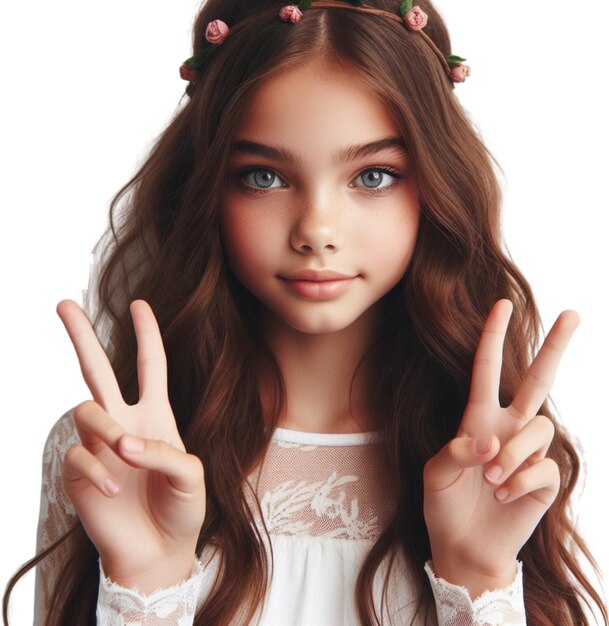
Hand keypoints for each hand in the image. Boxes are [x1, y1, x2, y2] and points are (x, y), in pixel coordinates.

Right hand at [57, 299, 205, 592]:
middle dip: (81, 336)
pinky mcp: (78, 472)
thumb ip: (165, 453)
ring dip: (104, 427)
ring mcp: (98, 445)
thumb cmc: (181, 508)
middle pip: (97, 369)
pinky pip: (76, 455)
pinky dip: (96, 470)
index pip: (149, 366)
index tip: (138, 303)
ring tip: (122, 452)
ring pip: (85, 408)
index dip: (146, 334)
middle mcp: (123, 422)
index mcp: (155, 415)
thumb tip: (124, 444)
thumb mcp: (192, 476)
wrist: (159, 550)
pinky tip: (114, 490)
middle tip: (63, 303)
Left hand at [423, 299, 579, 596]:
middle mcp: (508, 428)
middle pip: (538, 380)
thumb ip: (455, 452)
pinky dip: (520, 482)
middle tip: (573, 313)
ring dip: (514, 455)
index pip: (487, 369)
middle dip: (555, 347)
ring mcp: (529, 453)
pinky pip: (543, 468)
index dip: (492, 337)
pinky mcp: (545, 480)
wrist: (463, 547)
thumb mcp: (434, 474)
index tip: (501, 304)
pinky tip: (504, 496)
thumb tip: (491, 443)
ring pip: (539, 429)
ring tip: (491, 480)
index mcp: (477, 418)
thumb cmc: (444, 505)